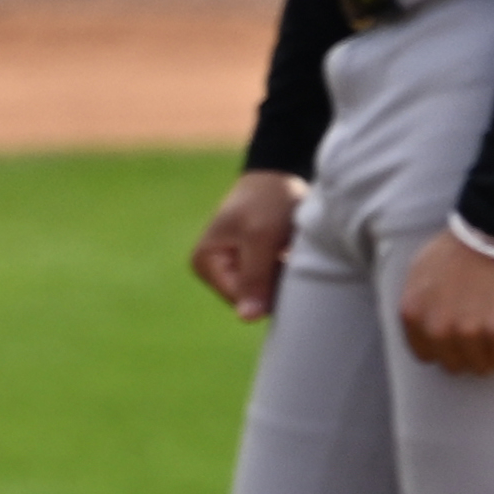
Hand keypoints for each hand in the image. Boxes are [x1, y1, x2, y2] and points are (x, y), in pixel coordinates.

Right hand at [190, 170, 305, 321]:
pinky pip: (271, 282)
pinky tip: (288, 252)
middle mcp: (213, 270)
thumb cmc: (267, 200)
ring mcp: (232, 269)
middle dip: (274, 281)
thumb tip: (247, 319)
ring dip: (282, 275)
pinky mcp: (250, 266)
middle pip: (251, 298)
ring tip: (286, 249)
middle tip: (285, 252)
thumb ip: (255, 277)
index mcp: (204, 262)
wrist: (282, 175)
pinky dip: (285, 271)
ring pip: (264, 292)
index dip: (266, 287)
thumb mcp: (261, 236)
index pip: (240, 298)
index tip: (282, 260)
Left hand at [398, 223, 493, 375]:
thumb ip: (421, 304)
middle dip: (471, 351)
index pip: (427, 355)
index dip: (447, 346)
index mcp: (414, 314)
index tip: (461, 334)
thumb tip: (427, 330)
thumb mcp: (422, 273)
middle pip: (455, 364)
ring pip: (483, 367)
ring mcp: (470, 333)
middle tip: (486, 329)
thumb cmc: (463, 247)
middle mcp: (438, 328)